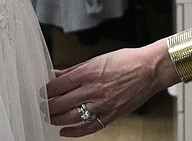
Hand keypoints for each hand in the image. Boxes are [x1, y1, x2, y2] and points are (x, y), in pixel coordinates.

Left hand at [45, 46, 167, 136]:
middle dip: (48, 105)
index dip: (46, 90)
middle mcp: (93, 90)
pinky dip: (75, 132)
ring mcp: (102, 104)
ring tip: (49, 117)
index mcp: (87, 73)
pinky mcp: (112, 115)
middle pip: (62, 102)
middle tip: (42, 105)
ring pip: (72, 116)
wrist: (150, 69)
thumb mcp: (95, 60)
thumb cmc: (126, 61)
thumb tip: (57, 74)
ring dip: (57, 119)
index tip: (41, 92)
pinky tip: (65, 131)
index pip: (58, 85)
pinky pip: (90, 127)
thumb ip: (74, 70)